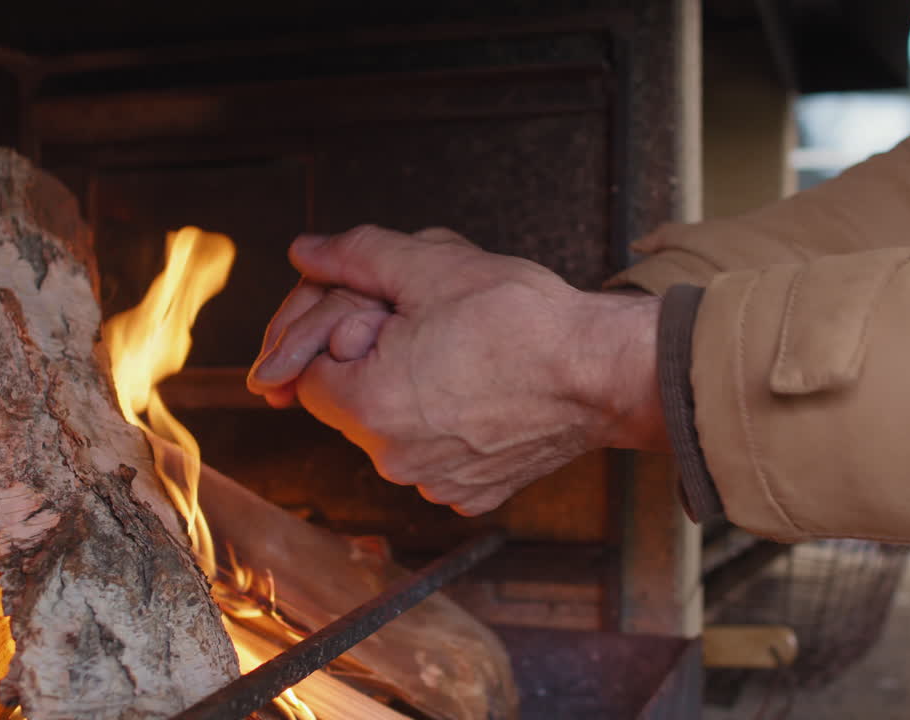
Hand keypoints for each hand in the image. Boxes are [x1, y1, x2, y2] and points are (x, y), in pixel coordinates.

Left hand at [247, 225, 666, 514]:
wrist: (605, 374)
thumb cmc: (525, 321)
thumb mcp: (430, 264)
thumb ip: (353, 255)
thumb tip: (306, 252)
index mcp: (369, 407)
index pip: (304, 372)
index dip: (331, 330)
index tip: (377, 311)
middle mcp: (393, 460)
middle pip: (346, 400)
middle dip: (368, 356)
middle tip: (422, 321)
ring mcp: (434, 483)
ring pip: (390, 426)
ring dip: (405, 387)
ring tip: (457, 350)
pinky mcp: (471, 493)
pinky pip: (432, 452)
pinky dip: (442, 422)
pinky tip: (477, 387)